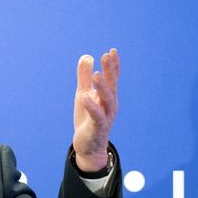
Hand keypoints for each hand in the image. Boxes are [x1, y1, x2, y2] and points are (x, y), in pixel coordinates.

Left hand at [73, 48, 118, 171]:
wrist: (88, 146)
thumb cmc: (87, 120)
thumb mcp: (83, 95)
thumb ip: (84, 78)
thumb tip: (86, 57)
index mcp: (108, 97)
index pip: (112, 79)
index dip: (113, 65)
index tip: (112, 51)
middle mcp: (110, 106)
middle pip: (112, 86)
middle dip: (110, 71)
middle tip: (106, 56)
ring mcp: (106, 117)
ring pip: (107, 100)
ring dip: (103, 87)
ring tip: (96, 74)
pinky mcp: (98, 128)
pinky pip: (97, 116)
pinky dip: (92, 107)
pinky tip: (85, 97)